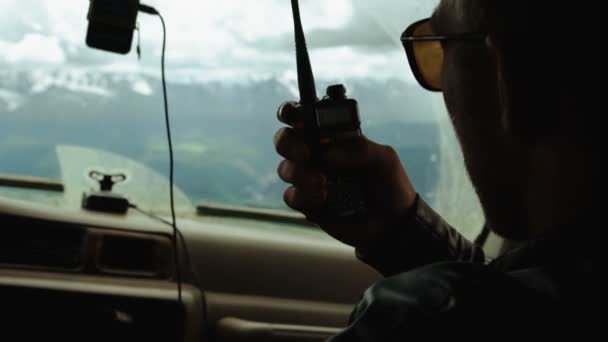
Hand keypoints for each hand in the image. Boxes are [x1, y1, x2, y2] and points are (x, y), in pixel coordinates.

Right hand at [274, 101, 417, 249]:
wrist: (392, 224)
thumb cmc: (390, 184)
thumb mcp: (383, 158)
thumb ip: (358, 148)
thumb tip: (325, 150)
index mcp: (333, 135)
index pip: (303, 115)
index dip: (292, 111)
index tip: (296, 116)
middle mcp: (316, 153)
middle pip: (284, 139)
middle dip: (290, 144)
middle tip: (307, 153)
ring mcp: (309, 178)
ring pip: (285, 168)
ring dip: (300, 174)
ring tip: (323, 183)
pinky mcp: (308, 202)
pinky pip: (291, 196)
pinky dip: (303, 196)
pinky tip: (323, 199)